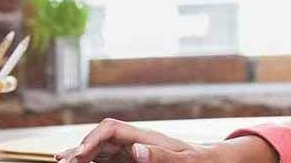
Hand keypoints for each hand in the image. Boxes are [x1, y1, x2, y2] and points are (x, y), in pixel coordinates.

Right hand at [56, 119, 210, 162]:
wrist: (211, 162)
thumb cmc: (200, 162)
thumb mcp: (184, 161)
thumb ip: (161, 155)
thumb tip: (136, 150)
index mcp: (145, 136)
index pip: (110, 129)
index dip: (91, 139)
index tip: (78, 157)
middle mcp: (135, 140)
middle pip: (99, 139)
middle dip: (79, 149)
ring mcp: (132, 151)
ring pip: (100, 149)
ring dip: (81, 155)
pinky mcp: (132, 160)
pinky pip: (106, 159)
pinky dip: (90, 161)